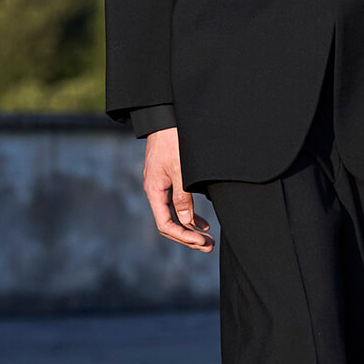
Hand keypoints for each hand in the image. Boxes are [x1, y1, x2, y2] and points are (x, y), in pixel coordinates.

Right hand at [142, 127, 213, 250]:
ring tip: (208, 239)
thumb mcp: (181, 169)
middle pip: (169, 223)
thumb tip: (187, 222)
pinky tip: (203, 222)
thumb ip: (183, 196)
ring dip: (190, 228)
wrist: (165, 117)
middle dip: (188, 237)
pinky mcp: (169, 179)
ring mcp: (161, 186)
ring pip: (174, 215)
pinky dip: (189, 215)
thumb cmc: (173, 140)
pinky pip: (177, 204)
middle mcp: (155, 191)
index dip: (183, 236)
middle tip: (209, 246)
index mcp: (154, 190)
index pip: (165, 224)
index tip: (202, 241)